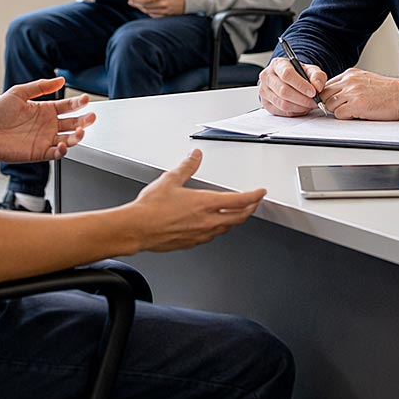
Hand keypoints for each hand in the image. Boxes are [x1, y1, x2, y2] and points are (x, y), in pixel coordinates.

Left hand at [0, 79, 95, 165]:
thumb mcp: (18, 92)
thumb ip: (40, 87)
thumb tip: (60, 79)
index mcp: (44, 110)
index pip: (67, 106)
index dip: (78, 103)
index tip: (85, 99)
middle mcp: (47, 125)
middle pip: (72, 123)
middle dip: (84, 120)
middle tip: (91, 116)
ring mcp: (44, 139)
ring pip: (68, 138)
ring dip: (77, 136)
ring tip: (81, 131)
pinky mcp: (39, 152)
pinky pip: (56, 153)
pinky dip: (62, 150)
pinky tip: (63, 144)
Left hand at [127, 0, 186, 17]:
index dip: (136, 0)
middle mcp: (164, 4)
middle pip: (146, 6)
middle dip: (136, 4)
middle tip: (130, 2)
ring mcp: (166, 11)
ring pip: (149, 11)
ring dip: (141, 8)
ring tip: (135, 5)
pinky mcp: (167, 16)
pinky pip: (154, 15)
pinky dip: (148, 12)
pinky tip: (144, 9)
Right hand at [131, 150, 265, 250]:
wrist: (138, 229)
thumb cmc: (151, 208)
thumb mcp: (170, 180)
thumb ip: (186, 167)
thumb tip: (195, 156)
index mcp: (204, 203)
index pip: (239, 201)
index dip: (254, 196)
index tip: (260, 192)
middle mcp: (206, 221)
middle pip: (239, 217)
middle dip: (250, 209)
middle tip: (254, 203)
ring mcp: (200, 234)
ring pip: (227, 228)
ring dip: (235, 219)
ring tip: (237, 213)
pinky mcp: (192, 242)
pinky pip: (212, 236)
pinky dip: (219, 228)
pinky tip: (214, 225)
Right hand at [258, 56, 326, 116]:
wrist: (289, 80)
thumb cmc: (298, 74)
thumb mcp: (310, 70)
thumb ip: (317, 76)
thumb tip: (317, 86)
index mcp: (278, 64)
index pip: (287, 74)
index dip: (301, 84)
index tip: (313, 92)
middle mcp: (267, 76)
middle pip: (283, 91)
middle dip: (302, 99)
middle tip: (314, 102)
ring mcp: (264, 91)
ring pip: (282, 103)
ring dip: (299, 107)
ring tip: (309, 105)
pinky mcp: (265, 103)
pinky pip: (281, 111)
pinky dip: (294, 112)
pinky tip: (301, 108)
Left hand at [321, 69, 398, 120]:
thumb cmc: (387, 91)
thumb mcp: (365, 80)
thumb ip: (350, 84)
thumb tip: (336, 95)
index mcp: (350, 74)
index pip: (327, 85)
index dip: (329, 96)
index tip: (334, 102)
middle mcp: (349, 81)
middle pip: (324, 95)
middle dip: (330, 104)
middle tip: (343, 109)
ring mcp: (352, 92)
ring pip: (330, 105)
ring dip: (339, 111)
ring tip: (353, 111)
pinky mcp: (357, 105)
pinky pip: (339, 114)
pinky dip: (346, 117)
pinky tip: (358, 114)